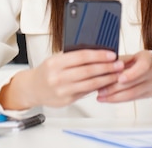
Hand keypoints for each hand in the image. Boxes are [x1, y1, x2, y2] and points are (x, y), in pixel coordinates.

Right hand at [0, 50, 123, 109]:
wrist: (32, 89)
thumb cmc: (47, 71)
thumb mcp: (56, 59)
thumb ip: (73, 56)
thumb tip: (97, 51)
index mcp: (55, 63)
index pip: (81, 57)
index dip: (99, 55)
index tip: (111, 54)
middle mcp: (58, 77)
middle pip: (88, 71)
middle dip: (107, 68)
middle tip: (119, 64)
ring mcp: (62, 91)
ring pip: (90, 84)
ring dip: (106, 79)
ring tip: (116, 74)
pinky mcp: (67, 101)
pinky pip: (86, 92)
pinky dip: (98, 87)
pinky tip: (106, 83)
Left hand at [96, 50, 151, 102]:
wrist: (151, 68)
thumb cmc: (137, 61)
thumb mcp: (129, 56)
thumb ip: (118, 61)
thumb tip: (103, 67)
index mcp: (148, 58)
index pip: (142, 66)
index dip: (131, 74)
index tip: (119, 79)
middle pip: (134, 83)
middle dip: (115, 88)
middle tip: (101, 90)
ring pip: (132, 94)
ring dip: (115, 96)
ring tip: (101, 96)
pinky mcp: (148, 94)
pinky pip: (132, 99)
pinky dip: (118, 99)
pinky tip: (108, 99)